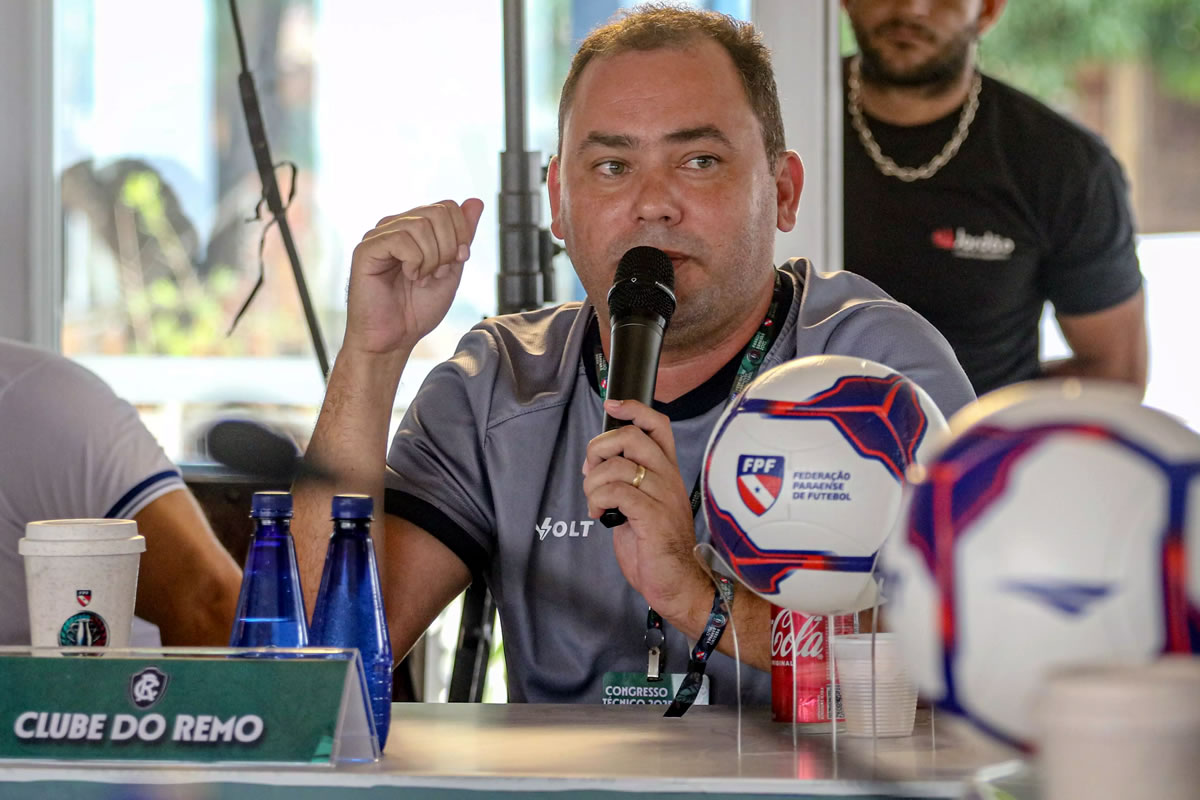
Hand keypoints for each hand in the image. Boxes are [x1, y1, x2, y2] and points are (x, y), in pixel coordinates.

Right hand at [345, 198, 484, 354]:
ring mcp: (379, 235)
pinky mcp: (366, 249)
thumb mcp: (451, 269)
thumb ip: (462, 236)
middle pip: (438, 211)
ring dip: (431, 258)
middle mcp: (395, 226)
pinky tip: (409, 277)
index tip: (456, 262)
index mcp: (414, 228)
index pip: (448, 206)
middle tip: (436, 274)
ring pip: (421, 225)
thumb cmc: (418, 309)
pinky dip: (415, 262)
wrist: (394, 338)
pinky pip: (401, 239)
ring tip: (421, 279)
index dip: (462, 233)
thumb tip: (476, 201)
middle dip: (448, 247)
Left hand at [582, 399, 709, 625]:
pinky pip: (617, 491)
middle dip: (599, 449)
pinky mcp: (653, 516)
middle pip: (631, 437)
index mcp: (667, 471)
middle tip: (591, 472)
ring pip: (618, 465)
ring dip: (593, 482)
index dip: (633, 408)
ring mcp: (663, 496)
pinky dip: (598, 499)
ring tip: (594, 501)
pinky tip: (599, 514)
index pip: (657, 425)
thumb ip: (624, 480)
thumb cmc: (656, 545)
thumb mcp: (640, 503)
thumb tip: (594, 462)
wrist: (677, 582)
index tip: (611, 405)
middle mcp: (668, 477)